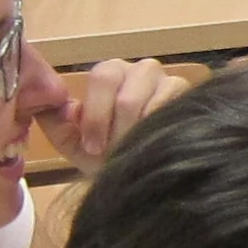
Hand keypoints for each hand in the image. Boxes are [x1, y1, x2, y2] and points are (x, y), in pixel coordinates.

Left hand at [39, 56, 184, 169]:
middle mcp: (140, 70)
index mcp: (110, 73)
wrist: (137, 177)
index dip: (96, 116)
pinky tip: (153, 148)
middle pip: (127, 95)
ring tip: (132, 154)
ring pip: (149, 106)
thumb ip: (57, 123)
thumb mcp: (72, 143)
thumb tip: (68, 109)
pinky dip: (157, 134)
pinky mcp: (189, 96)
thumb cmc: (104, 155)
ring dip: (136, 135)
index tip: (92, 147)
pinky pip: (172, 110)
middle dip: (116, 131)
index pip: (102, 78)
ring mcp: (169, 81)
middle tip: (112, 155)